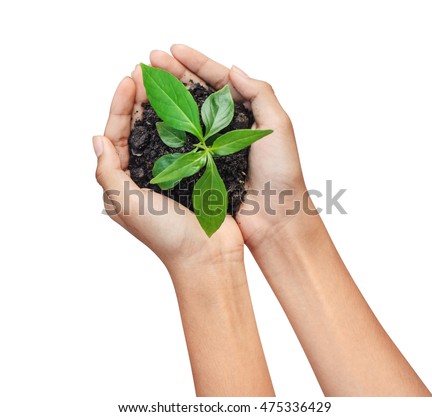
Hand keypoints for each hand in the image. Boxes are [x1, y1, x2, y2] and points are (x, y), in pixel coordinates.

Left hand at [93, 72, 243, 276]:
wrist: (206, 255)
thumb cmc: (165, 235)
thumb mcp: (125, 203)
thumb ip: (107, 172)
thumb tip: (97, 138)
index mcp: (124, 180)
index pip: (116, 134)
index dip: (121, 105)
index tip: (129, 79)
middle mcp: (146, 173)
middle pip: (140, 127)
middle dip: (141, 98)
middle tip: (147, 70)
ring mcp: (172, 172)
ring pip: (165, 130)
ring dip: (165, 104)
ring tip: (169, 79)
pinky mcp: (197, 172)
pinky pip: (189, 140)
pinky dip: (189, 121)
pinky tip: (193, 102)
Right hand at [149, 45, 308, 248]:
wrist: (274, 216)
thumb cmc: (281, 172)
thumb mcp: (278, 126)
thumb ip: (260, 93)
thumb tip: (232, 69)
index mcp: (244, 112)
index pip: (217, 79)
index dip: (194, 62)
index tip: (171, 50)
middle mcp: (225, 126)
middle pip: (194, 94)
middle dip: (171, 75)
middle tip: (149, 62)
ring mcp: (210, 147)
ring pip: (183, 116)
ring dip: (163, 99)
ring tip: (142, 84)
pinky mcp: (200, 167)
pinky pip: (178, 144)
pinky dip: (163, 130)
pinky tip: (148, 119)